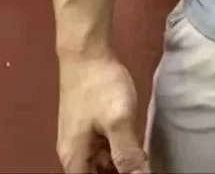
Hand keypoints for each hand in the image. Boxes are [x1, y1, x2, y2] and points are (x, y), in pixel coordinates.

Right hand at [57, 54, 149, 173]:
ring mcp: (81, 137)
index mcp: (75, 159)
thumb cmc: (100, 86)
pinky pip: (102, 147)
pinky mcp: (89, 124)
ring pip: (99, 163)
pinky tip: (135, 145)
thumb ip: (127, 154)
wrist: (87, 53)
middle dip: (117, 173)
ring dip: (118, 164)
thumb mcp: (118, 121)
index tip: (133, 173)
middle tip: (141, 165)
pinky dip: (116, 151)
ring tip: (141, 159)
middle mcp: (73, 153)